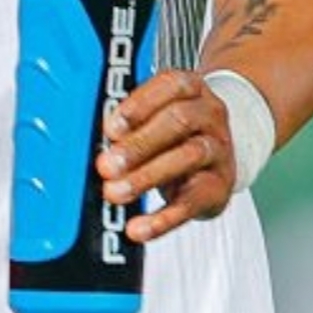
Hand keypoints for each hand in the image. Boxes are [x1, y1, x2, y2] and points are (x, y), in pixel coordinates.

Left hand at [94, 67, 237, 244]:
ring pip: (189, 156)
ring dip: (147, 176)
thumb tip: (93, 141)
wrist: (216, 157)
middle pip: (179, 121)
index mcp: (190, 89)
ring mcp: (218, 149)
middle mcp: (209, 114)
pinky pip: (193, 201)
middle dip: (138, 144)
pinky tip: (140, 227)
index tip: (110, 128)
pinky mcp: (219, 186)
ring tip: (115, 192)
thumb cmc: (175, 132)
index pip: (170, 85)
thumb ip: (128, 123)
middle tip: (107, 165)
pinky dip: (163, 218)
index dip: (139, 105)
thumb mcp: (155, 115)